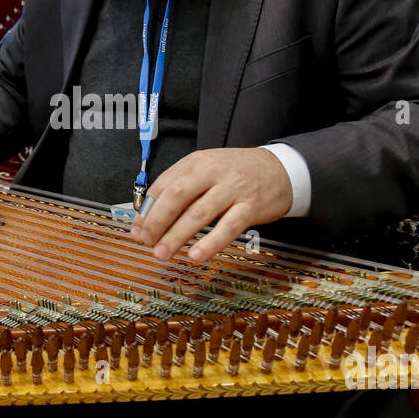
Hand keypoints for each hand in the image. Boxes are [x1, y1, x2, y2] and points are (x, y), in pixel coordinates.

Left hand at [129, 148, 292, 261]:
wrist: (280, 169)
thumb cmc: (237, 173)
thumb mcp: (206, 169)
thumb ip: (180, 189)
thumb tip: (150, 218)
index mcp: (196, 162)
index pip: (164, 184)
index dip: (147, 209)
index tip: (138, 229)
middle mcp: (213, 172)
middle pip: (178, 196)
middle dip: (158, 221)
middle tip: (147, 241)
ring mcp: (233, 189)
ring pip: (200, 213)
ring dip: (178, 235)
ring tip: (163, 253)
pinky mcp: (251, 207)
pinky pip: (228, 227)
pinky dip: (211, 243)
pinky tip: (196, 255)